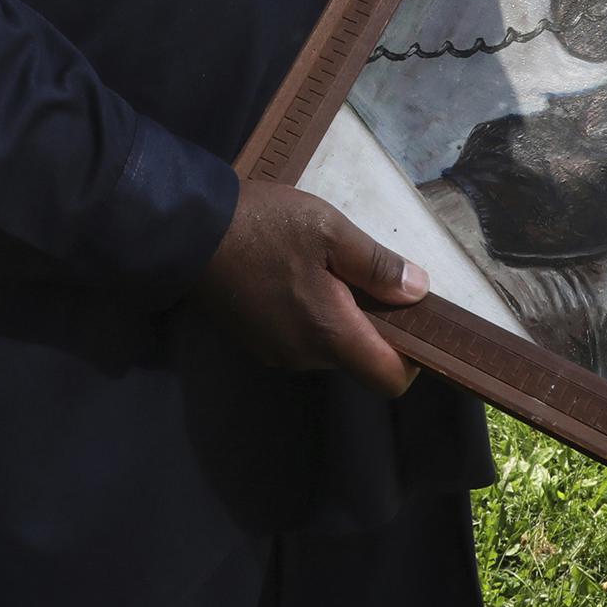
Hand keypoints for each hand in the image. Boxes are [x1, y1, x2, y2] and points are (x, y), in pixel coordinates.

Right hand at [194, 179, 428, 396]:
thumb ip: (377, 264)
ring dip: (338, 317)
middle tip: (364, 273)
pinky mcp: (256, 341)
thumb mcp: (328, 229)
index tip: (412, 319)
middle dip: (372, 325)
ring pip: (328, 347)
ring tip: (325, 267)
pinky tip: (295, 274)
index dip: (413, 359)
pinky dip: (310, 315)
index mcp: (329, 333)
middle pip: (359, 359)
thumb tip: (418, 291)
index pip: (389, 380)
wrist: (188, 231)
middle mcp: (304, 356)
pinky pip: (300, 338)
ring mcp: (276, 352)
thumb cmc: (264, 227)